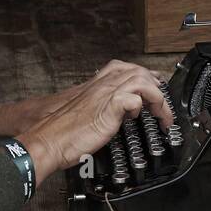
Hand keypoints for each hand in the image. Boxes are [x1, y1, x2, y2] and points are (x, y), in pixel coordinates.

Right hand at [16, 64, 173, 185]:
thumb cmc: (63, 132)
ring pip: (140, 80)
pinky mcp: (106, 110)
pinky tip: (136, 117)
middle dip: (157, 88)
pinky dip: (139, 106)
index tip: (155, 90)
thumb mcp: (86, 113)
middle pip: (139, 71)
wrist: (48, 141)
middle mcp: (102, 86)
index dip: (146, 77)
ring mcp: (105, 96)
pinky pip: (130, 98)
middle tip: (162, 107)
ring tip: (161, 116)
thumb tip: (117, 112)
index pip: (127, 69)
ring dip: (156, 98)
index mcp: (97, 85)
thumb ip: (101, 108)